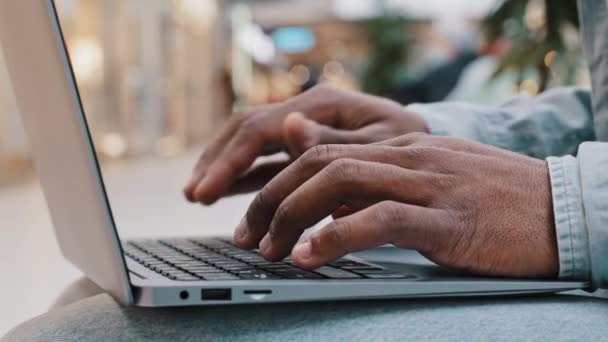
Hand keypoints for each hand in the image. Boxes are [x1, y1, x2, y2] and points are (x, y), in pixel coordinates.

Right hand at [183, 84, 427, 203]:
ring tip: (198, 196)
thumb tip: (289, 125)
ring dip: (223, 170)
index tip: (205, 190)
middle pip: (246, 132)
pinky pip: (265, 161)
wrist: (424, 148)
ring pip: (250, 145)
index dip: (229, 160)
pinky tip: (225, 194)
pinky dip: (243, 178)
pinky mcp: (303, 148)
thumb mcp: (382, 144)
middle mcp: (305, 112)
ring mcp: (301, 130)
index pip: (261, 129)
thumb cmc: (407, 145)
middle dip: (218, 163)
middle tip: (193, 195)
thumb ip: (336, 141)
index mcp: (321, 105)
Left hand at [234, 133, 558, 277]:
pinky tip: (310, 255)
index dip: (279, 181)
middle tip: (249, 236)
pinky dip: (337, 236)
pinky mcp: (447, 219)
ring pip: (341, 180)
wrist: (561, 210)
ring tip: (269, 248)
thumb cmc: (492, 201)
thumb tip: (328, 179)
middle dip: (273, 197)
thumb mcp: (429, 181)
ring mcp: (428, 183)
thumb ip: (380, 176)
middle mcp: (408, 156)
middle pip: (319, 161)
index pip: (322, 149)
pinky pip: (379, 218)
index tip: (257, 217)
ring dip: (293, 213)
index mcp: (402, 147)